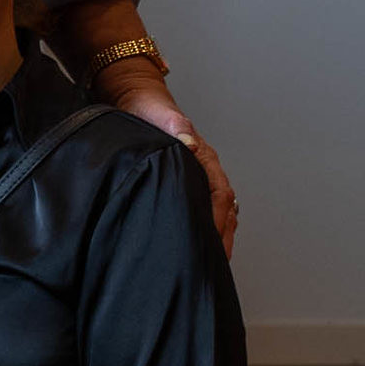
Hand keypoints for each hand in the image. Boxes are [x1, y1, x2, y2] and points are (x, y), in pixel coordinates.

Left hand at [110, 76, 238, 250]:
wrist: (139, 102)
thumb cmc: (147, 111)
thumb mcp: (158, 115)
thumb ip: (174, 125)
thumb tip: (189, 143)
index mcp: (203, 156)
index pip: (218, 192)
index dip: (217, 217)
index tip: (212, 239)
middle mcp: (206, 168)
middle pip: (225, 206)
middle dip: (223, 235)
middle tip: (218, 263)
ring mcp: (199, 176)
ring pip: (219, 209)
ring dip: (219, 234)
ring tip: (213, 262)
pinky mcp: (187, 182)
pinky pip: (205, 207)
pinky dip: (208, 227)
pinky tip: (200, 244)